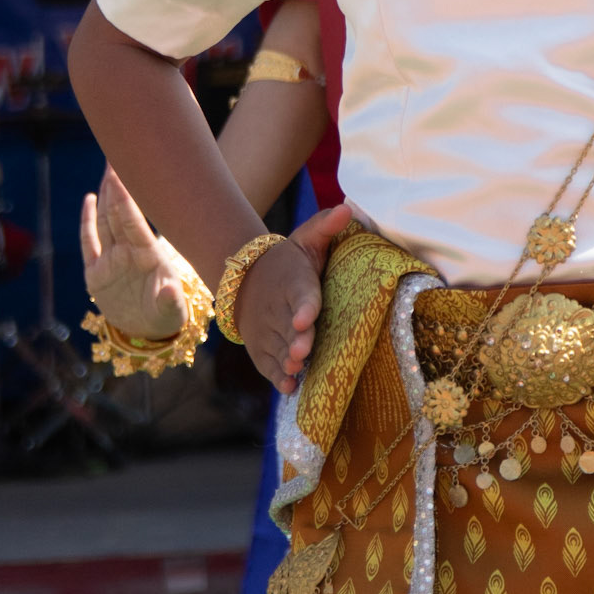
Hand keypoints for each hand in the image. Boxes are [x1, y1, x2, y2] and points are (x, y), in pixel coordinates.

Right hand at [80, 165, 191, 339]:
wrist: (150, 332)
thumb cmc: (167, 315)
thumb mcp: (172, 311)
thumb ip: (170, 301)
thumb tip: (171, 292)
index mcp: (147, 256)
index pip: (134, 221)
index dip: (127, 199)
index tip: (124, 173)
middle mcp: (127, 253)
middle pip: (118, 213)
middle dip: (117, 186)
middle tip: (115, 156)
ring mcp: (111, 261)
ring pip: (105, 222)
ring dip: (105, 196)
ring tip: (108, 169)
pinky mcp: (96, 274)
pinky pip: (89, 243)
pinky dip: (87, 222)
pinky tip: (89, 199)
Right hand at [234, 203, 351, 393]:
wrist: (245, 280)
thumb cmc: (288, 262)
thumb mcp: (305, 239)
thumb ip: (325, 226)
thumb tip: (347, 207)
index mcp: (293, 281)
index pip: (300, 293)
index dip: (303, 307)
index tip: (305, 318)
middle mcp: (277, 309)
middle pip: (287, 327)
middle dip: (295, 339)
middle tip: (303, 350)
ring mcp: (267, 332)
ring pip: (278, 347)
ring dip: (286, 359)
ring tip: (297, 366)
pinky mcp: (261, 350)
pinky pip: (268, 365)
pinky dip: (277, 377)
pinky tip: (289, 386)